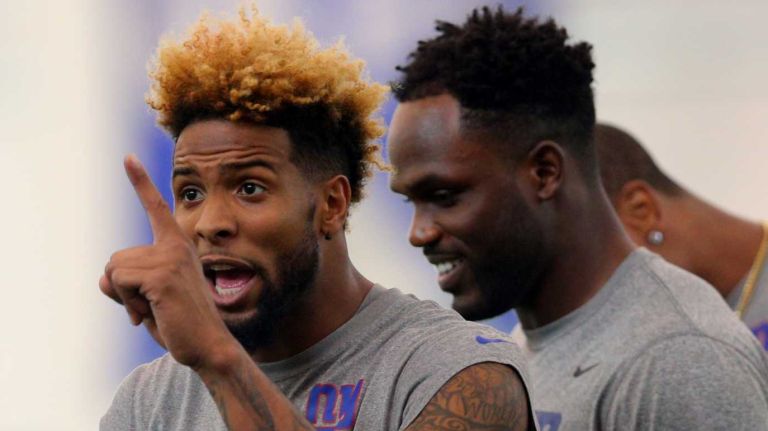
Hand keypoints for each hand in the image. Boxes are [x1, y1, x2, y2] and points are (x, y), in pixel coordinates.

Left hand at [99, 154, 235, 368]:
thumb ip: (126, 282)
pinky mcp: (162, 275)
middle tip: (147, 307)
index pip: (156, 208)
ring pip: (114, 270)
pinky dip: (127, 303)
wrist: (208, 344)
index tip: (127, 157)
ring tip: (151, 310)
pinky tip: (149, 313)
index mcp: (177, 246)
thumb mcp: (148, 297)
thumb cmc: (180, 323)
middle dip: (121, 289)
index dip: (141, 182)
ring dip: (124, 298)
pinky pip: (120, 281)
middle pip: (116, 258)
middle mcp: (176, 246)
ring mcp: (171, 258)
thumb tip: (102, 277)